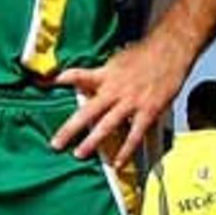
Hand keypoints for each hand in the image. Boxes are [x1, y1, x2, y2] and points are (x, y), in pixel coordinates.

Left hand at [49, 34, 189, 166]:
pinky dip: (126, 151)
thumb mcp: (115, 60)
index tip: (45, 86)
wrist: (170, 50)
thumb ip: (100, 75)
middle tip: (56, 143)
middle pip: (87, 111)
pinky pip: (134, 135)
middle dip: (70, 129)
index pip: (78, 77)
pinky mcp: (147, 112)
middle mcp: (114, 90)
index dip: (62, 81)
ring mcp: (131, 103)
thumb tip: (83, 82)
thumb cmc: (143, 55)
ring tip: (79, 154)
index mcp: (104, 76)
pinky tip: (117, 164)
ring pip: (108, 126)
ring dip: (93, 141)